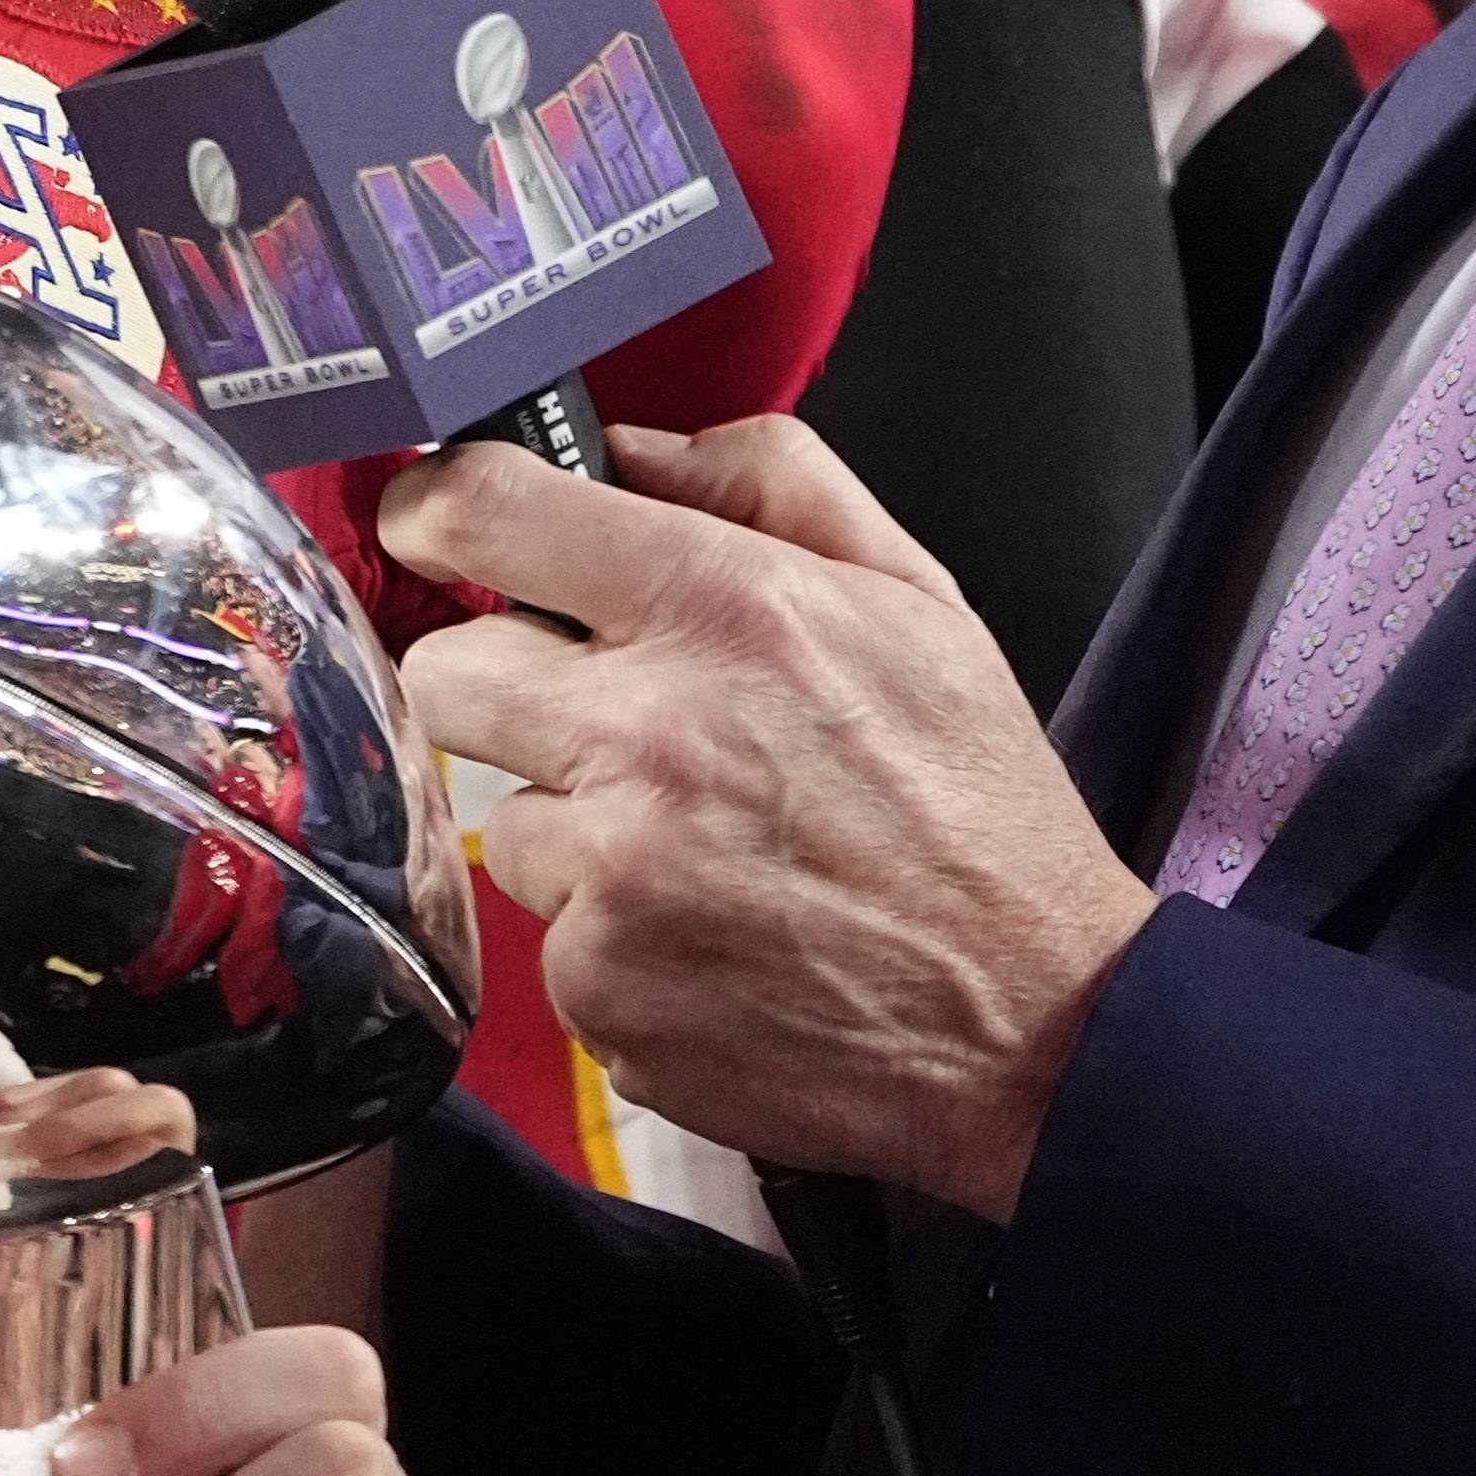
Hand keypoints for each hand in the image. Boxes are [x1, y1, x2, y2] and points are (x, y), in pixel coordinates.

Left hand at [381, 417, 1152, 1222]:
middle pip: (443, 673)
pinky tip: (713, 935)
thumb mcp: (915, 596)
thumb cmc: (975, 804)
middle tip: (592, 714)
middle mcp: (649, 738)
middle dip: (502, 683)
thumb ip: (768, 481)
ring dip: (576, 829)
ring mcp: (613, 879)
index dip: (437, 509)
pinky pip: (552, 939)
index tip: (438, 525)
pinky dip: (614, 938)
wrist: (1038, 1025)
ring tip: (703, 850)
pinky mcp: (600, 993)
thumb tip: (629, 450)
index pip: (485, 513)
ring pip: (503, 821)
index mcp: (725, 610)